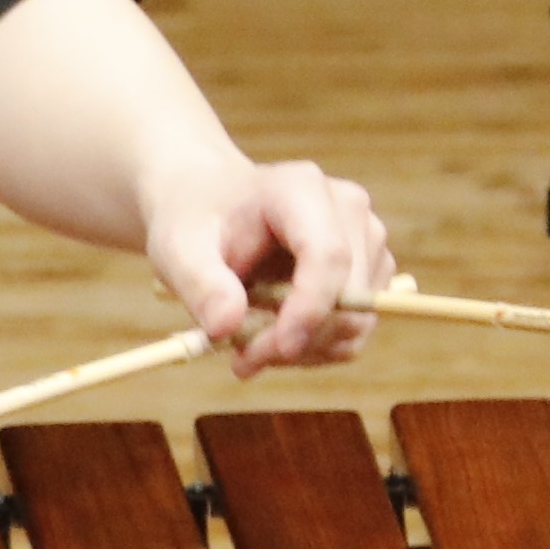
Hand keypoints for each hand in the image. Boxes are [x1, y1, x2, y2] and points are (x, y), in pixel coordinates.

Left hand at [144, 157, 393, 377]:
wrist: (213, 212)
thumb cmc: (197, 225)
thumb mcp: (179, 250)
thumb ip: (200, 285)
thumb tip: (225, 327)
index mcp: (301, 189)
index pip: (328, 254)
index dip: (310, 308)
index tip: (277, 349)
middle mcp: (347, 208)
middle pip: (349, 295)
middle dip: (298, 341)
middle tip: (242, 359)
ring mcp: (367, 240)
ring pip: (356, 321)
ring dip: (303, 350)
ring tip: (249, 345)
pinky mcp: (370, 273)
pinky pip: (353, 332)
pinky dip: (314, 349)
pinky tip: (273, 338)